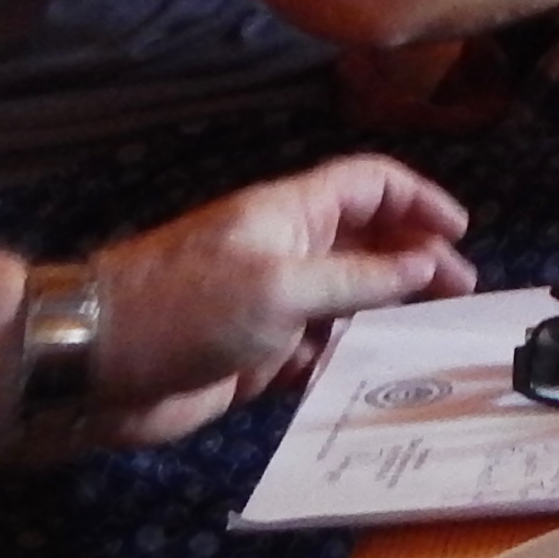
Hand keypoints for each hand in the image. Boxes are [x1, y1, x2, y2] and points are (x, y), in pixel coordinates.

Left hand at [86, 155, 474, 447]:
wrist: (98, 365)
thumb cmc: (187, 309)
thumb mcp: (283, 286)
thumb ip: (360, 278)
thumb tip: (424, 266)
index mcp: (291, 214)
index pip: (371, 183)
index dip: (419, 199)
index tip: (459, 234)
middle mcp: (286, 250)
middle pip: (368, 241)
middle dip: (416, 258)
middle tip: (459, 292)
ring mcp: (271, 302)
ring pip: (347, 299)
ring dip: (385, 313)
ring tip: (423, 337)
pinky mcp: (256, 353)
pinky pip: (316, 350)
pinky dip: (343, 358)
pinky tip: (363, 374)